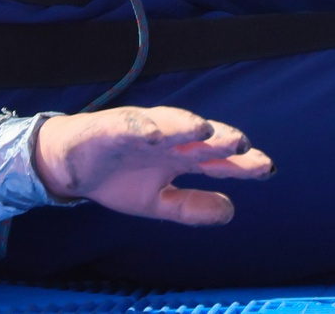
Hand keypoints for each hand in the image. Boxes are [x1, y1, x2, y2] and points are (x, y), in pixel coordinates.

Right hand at [31, 106, 271, 224]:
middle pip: (199, 138)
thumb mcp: (157, 203)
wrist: (68, 168)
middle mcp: (167, 139)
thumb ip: (190, 207)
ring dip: (184, 125)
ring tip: (203, 129)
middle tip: (242, 144)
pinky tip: (153, 132)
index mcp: (180, 157)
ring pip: (167, 124)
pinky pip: (127, 125)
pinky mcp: (111, 126)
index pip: (216, 160)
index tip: (266, 169)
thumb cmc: (116, 178)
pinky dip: (140, 126)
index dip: (240, 164)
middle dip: (219, 139)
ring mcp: (141, 129)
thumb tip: (230, 211)